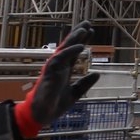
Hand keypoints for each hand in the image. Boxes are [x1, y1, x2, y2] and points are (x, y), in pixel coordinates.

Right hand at [13, 21, 100, 139]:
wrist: (42, 116)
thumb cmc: (55, 104)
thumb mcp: (75, 93)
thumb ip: (85, 83)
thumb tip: (97, 74)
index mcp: (64, 70)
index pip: (74, 52)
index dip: (81, 41)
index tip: (90, 31)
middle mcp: (59, 67)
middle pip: (68, 47)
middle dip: (78, 35)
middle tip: (88, 23)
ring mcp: (54, 69)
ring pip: (64, 49)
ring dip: (74, 39)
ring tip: (84, 29)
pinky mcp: (50, 73)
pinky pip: (60, 59)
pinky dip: (69, 51)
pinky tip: (80, 46)